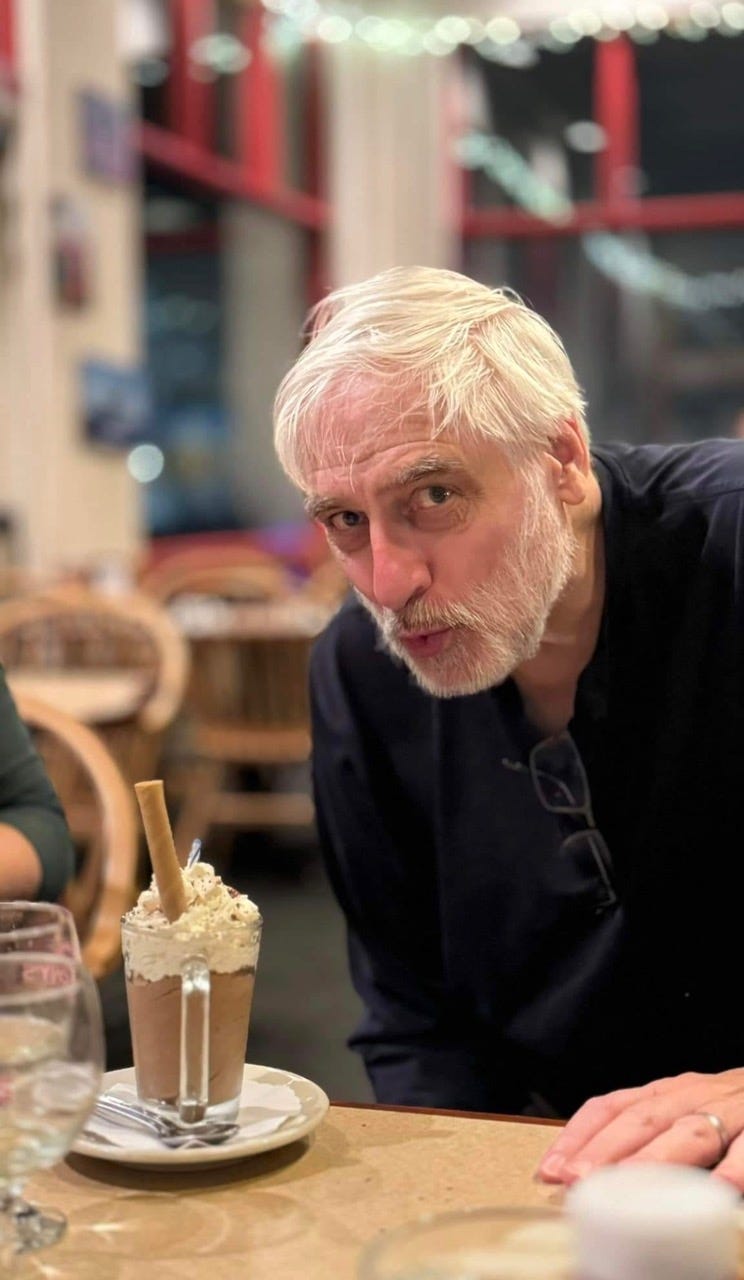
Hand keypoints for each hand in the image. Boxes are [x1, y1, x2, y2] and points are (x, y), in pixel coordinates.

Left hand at [536, 1069, 743, 1190]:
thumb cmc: (734, 1109)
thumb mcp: (689, 1111)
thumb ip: (655, 1135)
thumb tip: (598, 1176)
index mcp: (668, 1093)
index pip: (613, 1106)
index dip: (579, 1135)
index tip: (550, 1168)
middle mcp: (692, 1095)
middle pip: (643, 1119)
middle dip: (606, 1149)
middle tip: (577, 1178)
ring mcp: (730, 1108)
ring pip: (689, 1131)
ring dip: (654, 1159)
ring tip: (627, 1187)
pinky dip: (734, 1169)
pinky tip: (718, 1192)